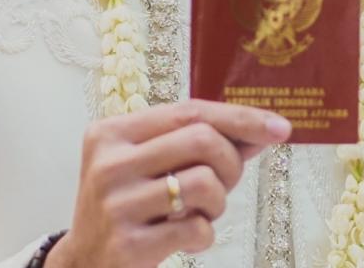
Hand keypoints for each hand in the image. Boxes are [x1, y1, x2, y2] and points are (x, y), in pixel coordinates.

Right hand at [45, 99, 291, 267]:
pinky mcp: (127, 245)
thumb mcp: (153, 166)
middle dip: (230, 163)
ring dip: (218, 203)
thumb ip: (201, 145)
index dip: (241, 118)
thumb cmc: (128, 205)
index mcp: (112, 133)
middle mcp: (109, 164)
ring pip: (204, 183)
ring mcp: (115, 205)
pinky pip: (196, 227)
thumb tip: (264, 131)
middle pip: (202, 140)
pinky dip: (205, 234)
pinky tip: (187, 239)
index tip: (280, 128)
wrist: (82, 265)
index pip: (190, 111)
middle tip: (224, 185)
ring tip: (200, 213)